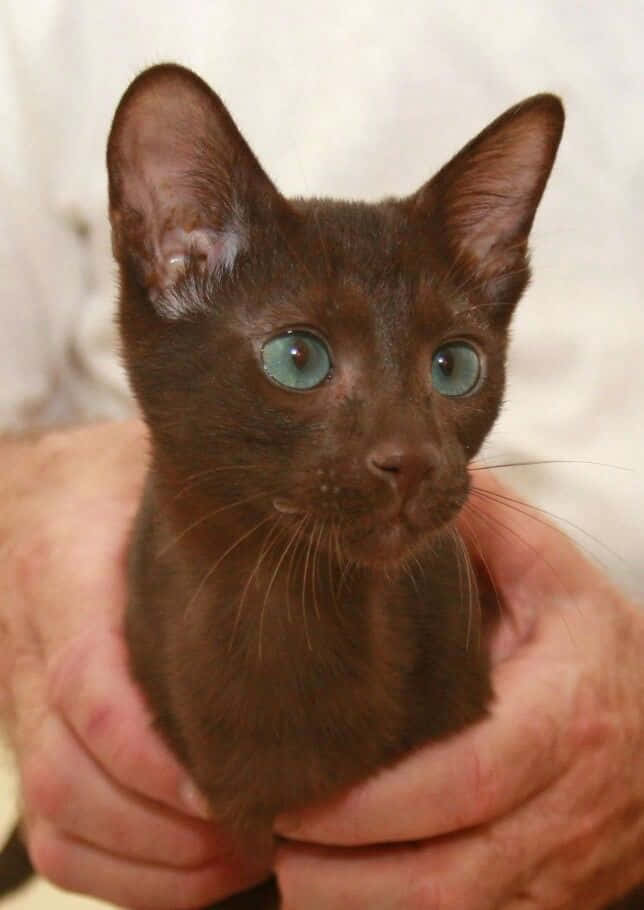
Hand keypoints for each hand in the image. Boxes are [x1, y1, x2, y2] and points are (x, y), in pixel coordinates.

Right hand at [0, 421, 267, 908]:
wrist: (42, 496)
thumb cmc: (114, 483)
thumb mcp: (151, 475)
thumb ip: (209, 512)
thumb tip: (312, 545)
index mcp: (62, 572)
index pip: (87, 681)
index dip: (149, 752)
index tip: (227, 786)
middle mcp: (31, 646)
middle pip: (66, 772)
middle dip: (161, 829)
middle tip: (257, 835)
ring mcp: (24, 701)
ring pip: (55, 817)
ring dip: (147, 865)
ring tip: (240, 860)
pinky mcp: (36, 736)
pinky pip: (52, 831)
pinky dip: (118, 873)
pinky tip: (194, 868)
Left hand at [274, 475, 643, 908]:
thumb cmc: (593, 643)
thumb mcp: (553, 574)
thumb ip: (491, 525)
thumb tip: (415, 482)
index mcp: (566, 715)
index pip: (471, 778)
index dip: (379, 804)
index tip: (299, 800)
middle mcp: (566, 808)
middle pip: (449, 879)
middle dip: (344, 878)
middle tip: (271, 837)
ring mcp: (561, 870)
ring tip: (290, 873)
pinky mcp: (549, 904)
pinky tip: (340, 895)